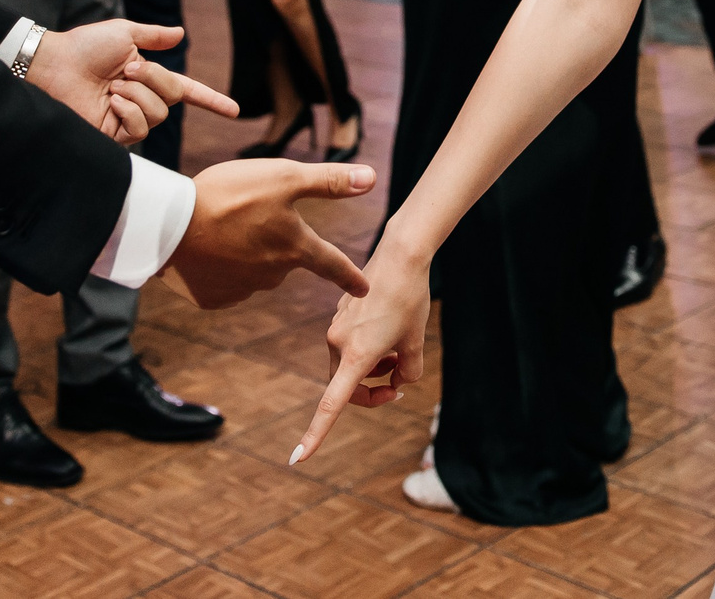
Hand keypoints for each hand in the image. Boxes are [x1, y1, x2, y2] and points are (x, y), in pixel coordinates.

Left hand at [25, 18, 237, 143]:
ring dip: (137, 94)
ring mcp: (128, 119)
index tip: (235, 111)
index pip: (187, 90)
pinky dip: (127, 111)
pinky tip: (110, 103)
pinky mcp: (114, 136)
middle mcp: (141, 99)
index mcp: (147, 77)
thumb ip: (154, 36)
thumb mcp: (124, 32)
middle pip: (173, 98)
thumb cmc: (84, 47)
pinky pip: (140, 128)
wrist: (54, 66)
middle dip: (154, 79)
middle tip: (126, 69)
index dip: (211, 100)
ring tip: (112, 87)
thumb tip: (181, 33)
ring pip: (158, 113)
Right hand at [168, 158, 375, 309]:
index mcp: (295, 248)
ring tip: (220, 227)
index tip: (364, 289)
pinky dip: (219, 268)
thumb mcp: (284, 177)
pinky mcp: (212, 298)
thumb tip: (371, 178)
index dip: (350, 275)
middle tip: (245, 214)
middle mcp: (273, 275)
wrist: (170, 225)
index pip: (333, 265)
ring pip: (253, 270)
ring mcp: (242, 289)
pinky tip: (204, 249)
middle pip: (284, 260)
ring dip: (244, 253)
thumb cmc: (230, 195)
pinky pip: (224, 282)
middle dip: (273, 243)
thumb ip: (328, 181)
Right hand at [290, 246, 432, 464]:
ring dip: (374, 369)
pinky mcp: (340, 316)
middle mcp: (338, 344)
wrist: (401, 256)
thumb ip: (408, 372)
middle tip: (399, 386)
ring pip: (350, 366)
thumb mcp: (416, 343)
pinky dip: (370, 349)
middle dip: (373, 392)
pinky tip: (391, 329)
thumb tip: (397, 381)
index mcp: (356, 356)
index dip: (316, 434)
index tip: (298, 458)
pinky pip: (351, 346)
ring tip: (400, 352)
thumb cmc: (411, 300)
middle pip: (348, 388)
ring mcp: (336, 329)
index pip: (332, 405)